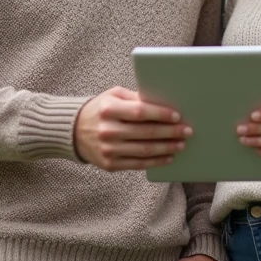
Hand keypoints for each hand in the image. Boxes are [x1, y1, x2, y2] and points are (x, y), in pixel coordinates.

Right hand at [74, 87, 191, 170]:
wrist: (73, 131)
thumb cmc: (100, 109)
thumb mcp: (113, 95)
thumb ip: (135, 98)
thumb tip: (163, 104)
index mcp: (108, 109)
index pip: (140, 112)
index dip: (160, 114)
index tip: (177, 116)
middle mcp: (107, 130)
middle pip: (145, 133)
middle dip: (170, 132)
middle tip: (187, 131)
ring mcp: (108, 150)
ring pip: (144, 150)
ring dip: (167, 148)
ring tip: (181, 144)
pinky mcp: (110, 164)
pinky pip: (138, 164)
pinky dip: (156, 161)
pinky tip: (169, 157)